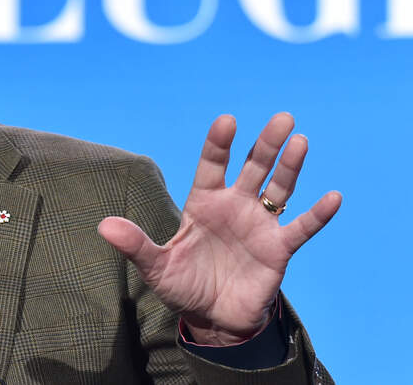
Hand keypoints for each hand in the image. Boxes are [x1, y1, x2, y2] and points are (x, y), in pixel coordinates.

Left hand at [98, 113, 341, 344]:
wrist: (213, 318)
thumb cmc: (183, 285)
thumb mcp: (155, 266)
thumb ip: (134, 244)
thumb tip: (102, 226)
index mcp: (203, 204)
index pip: (211, 165)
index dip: (218, 144)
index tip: (227, 121)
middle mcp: (234, 206)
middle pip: (253, 167)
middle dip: (265, 143)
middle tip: (282, 117)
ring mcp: (259, 224)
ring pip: (279, 188)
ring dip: (290, 166)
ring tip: (301, 141)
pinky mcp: (278, 248)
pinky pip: (301, 228)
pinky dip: (317, 214)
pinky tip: (333, 197)